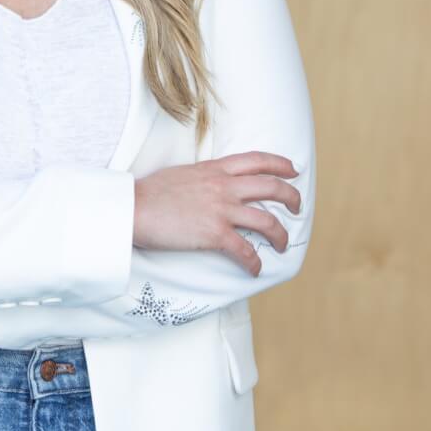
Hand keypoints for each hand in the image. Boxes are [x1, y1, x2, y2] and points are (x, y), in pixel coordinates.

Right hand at [132, 151, 300, 275]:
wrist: (133, 208)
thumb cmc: (151, 192)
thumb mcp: (183, 173)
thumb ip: (204, 176)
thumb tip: (212, 183)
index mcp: (215, 169)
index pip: (257, 160)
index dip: (280, 165)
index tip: (292, 171)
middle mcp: (224, 186)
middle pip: (271, 187)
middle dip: (291, 197)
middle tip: (297, 207)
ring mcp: (221, 210)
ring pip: (267, 221)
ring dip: (281, 235)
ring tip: (283, 244)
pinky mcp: (215, 234)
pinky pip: (245, 251)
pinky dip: (255, 263)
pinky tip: (256, 269)